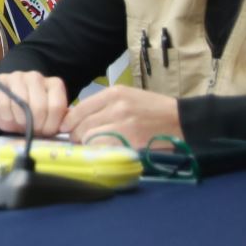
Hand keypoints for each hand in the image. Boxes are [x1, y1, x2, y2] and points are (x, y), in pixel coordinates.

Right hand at [0, 70, 70, 137]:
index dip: (51, 125)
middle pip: (39, 106)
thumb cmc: (34, 117)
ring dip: (21, 121)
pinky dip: (7, 116)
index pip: (56, 106)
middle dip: (36, 125)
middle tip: (32, 131)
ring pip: (22, 103)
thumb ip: (60, 121)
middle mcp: (36, 77)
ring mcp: (17, 77)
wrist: (11, 112)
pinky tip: (9, 118)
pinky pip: (4, 103)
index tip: (46, 132)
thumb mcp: (51, 119)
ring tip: (21, 125)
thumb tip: (65, 127)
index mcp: (54, 84)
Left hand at [61, 85, 181, 146]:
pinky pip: (104, 148)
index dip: (68, 122)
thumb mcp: (126, 97)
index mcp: (114, 93)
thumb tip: (75, 118)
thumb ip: (102, 105)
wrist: (180, 120)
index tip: (66, 129)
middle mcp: (116, 107)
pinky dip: (100, 151)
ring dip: (88, 144)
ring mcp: (123, 125)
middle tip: (79, 141)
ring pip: (90, 138)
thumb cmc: (152, 108)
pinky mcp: (130, 142)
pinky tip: (105, 151)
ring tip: (93, 146)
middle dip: (76, 135)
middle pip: (81, 125)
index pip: (78, 109)